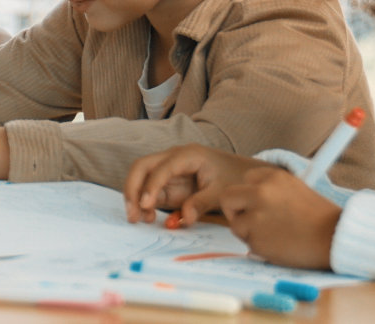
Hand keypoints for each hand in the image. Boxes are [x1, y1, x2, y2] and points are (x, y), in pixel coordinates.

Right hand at [122, 144, 269, 225]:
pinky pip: (150, 191)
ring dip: (135, 198)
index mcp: (187, 155)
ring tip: (138, 219)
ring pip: (141, 179)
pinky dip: (145, 203)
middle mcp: (172, 159)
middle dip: (132, 189)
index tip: (145, 205)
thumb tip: (184, 218)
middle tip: (132, 212)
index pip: (161, 168)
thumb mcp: (223, 191)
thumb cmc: (234, 177)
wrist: (243, 173)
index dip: (150, 186)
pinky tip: (148, 217)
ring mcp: (168, 171)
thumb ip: (202, 203)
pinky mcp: (168, 183)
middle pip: (141, 167)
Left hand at [222, 167, 341, 269]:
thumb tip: (248, 205)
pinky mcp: (256, 238)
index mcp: (273, 177)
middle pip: (228, 197)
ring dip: (250, 232)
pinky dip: (259, 247)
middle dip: (234, 211)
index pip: (246, 180)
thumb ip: (271, 194)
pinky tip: (280, 246)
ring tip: (276, 236)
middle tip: (249, 222)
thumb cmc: (322, 220)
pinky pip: (248, 243)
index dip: (249, 194)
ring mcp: (256, 215)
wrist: (339, 240)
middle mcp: (260, 192)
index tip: (258, 205)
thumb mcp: (297, 192)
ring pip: (236, 224)